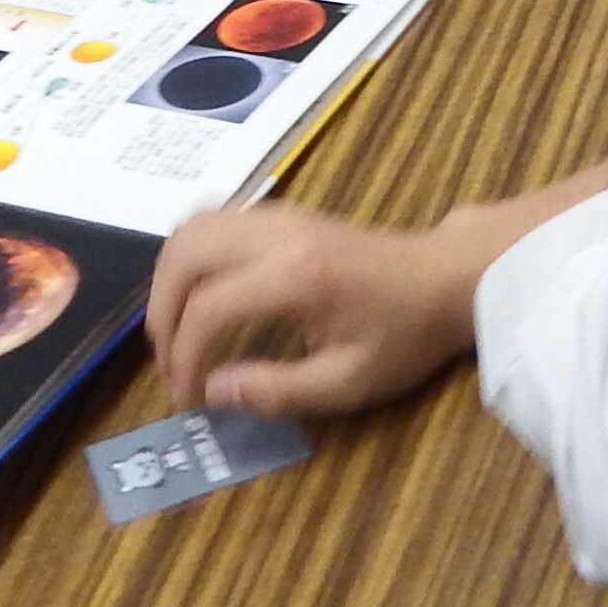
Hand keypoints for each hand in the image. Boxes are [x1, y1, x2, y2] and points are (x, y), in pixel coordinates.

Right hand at [146, 200, 492, 422]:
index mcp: (294, 277)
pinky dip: (189, 256)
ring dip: (169, 280)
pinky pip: (211, 219)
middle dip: (163, 314)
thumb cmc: (404, 334)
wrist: (444, 277)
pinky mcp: (279, 211)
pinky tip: (197, 292)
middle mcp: (274, 234)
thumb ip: (277, 389)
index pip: (209, 310)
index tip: (188, 395)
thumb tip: (214, 391)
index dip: (185, 356)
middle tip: (170, 362)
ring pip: (190, 229)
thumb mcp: (350, 381)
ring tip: (176, 330)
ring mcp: (275, 214)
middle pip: (184, 257)